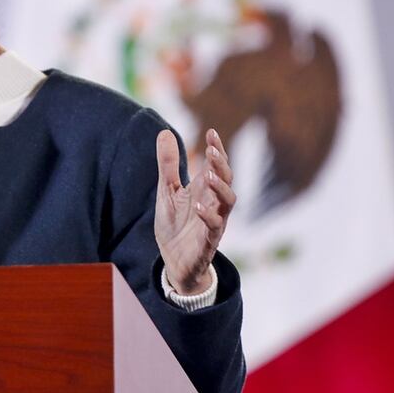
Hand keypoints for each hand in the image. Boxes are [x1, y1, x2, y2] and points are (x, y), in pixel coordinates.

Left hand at [154, 129, 235, 294]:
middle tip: (212, 151)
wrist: (174, 261)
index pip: (216, 166)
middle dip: (221, 165)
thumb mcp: (167, 190)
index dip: (216, 150)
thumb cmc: (175, 224)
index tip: (211, 132)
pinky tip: (199, 205)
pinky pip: (214, 227)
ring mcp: (214, 221)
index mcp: (204, 190)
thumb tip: (165, 131)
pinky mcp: (208, 241)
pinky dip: (208, 215)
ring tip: (210, 175)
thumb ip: (167, 164)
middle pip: (226, 180)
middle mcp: (213, 203)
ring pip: (228, 202)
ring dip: (221, 188)